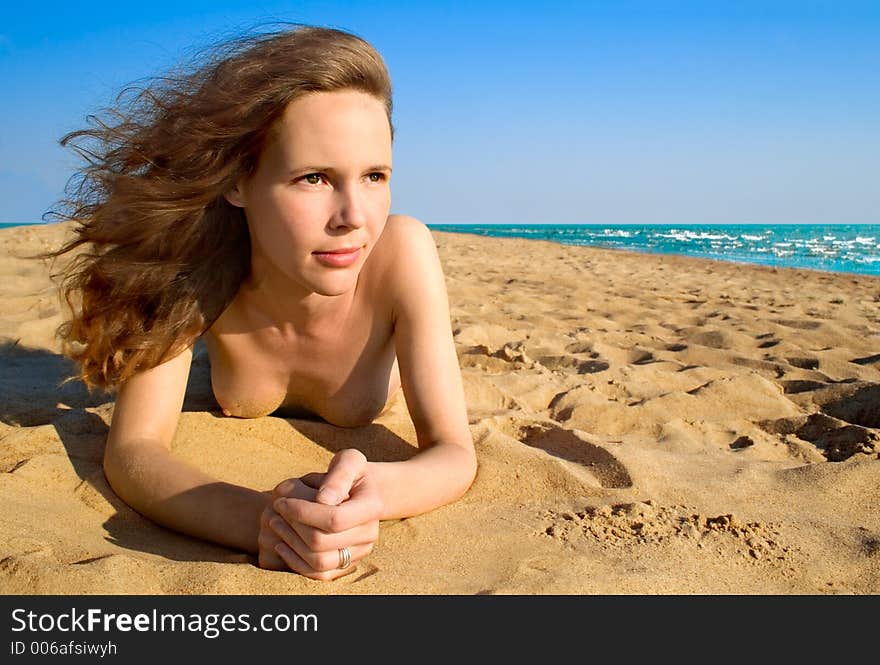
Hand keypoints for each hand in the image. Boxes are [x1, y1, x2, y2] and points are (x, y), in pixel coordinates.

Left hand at [263, 450, 383, 580]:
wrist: (360, 492)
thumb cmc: (349, 473)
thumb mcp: (348, 461)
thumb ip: (339, 475)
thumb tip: (324, 499)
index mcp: (372, 507)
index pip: (334, 519)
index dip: (303, 512)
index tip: (281, 500)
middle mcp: (369, 534)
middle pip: (322, 542)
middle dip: (293, 526)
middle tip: (276, 508)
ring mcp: (359, 552)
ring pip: (319, 562)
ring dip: (291, 543)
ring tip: (276, 522)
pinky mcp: (346, 564)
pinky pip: (319, 574)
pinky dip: (295, 562)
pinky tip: (281, 543)